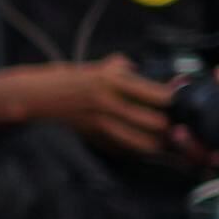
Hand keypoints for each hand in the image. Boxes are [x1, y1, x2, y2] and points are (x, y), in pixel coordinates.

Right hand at [30, 56, 175, 157]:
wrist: (37, 98)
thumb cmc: (69, 80)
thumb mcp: (99, 67)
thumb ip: (126, 69)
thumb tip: (150, 75)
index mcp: (113, 81)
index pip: (160, 95)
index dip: (176, 99)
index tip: (181, 99)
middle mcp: (109, 104)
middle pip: (157, 123)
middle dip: (170, 124)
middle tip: (175, 121)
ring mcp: (101, 125)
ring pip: (144, 143)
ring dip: (157, 142)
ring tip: (161, 137)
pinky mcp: (95, 140)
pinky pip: (125, 151)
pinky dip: (136, 149)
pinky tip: (139, 142)